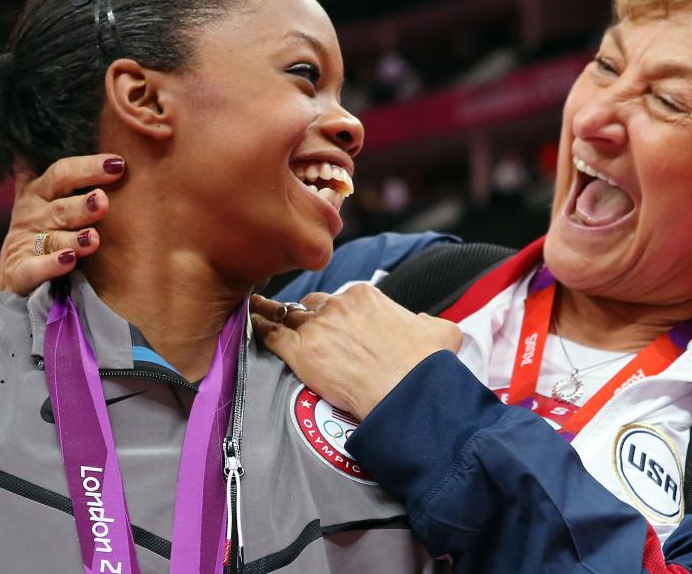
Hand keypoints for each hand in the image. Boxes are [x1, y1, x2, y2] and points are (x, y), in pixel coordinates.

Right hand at [0, 155, 125, 293]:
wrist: (16, 273)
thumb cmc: (45, 228)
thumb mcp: (51, 199)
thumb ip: (70, 175)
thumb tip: (111, 151)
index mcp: (40, 192)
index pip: (62, 173)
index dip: (88, 167)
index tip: (118, 164)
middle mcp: (31, 214)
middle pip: (59, 207)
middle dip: (82, 204)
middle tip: (103, 201)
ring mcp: (24, 243)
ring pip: (52, 239)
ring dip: (73, 239)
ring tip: (93, 239)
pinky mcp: (18, 272)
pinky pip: (35, 268)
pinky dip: (51, 265)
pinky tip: (69, 260)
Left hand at [250, 284, 462, 420]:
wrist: (408, 395)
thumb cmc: (426, 367)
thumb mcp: (442, 333)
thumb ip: (430, 322)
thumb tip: (424, 323)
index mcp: (366, 296)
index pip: (340, 298)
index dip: (335, 313)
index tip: (334, 324)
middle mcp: (339, 305)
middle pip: (313, 305)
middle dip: (309, 317)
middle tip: (305, 331)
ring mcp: (317, 327)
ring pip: (287, 315)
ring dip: (276, 317)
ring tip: (260, 314)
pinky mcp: (300, 352)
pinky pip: (271, 335)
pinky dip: (259, 329)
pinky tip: (249, 326)